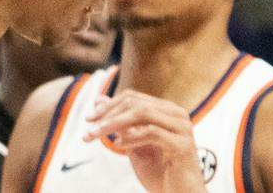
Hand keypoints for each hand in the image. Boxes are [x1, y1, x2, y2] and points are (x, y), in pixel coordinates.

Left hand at [84, 92, 203, 192]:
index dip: (108, 105)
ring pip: (142, 113)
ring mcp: (182, 128)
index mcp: (166, 111)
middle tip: (88, 126)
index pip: (132, 98)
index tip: (89, 118)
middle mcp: (176, 114)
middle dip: (107, 113)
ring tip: (97, 134)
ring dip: (114, 122)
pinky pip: (152, 132)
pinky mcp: (183, 145)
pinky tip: (119, 145)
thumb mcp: (134, 145)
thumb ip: (121, 123)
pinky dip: (132, 137)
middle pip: (135, 103)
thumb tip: (99, 99)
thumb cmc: (160, 174)